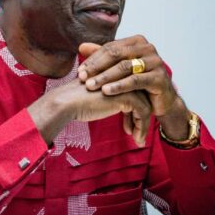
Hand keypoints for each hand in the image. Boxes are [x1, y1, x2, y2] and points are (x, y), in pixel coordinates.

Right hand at [28, 79, 151, 146]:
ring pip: (146, 107)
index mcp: (118, 75)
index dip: (134, 112)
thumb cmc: (78, 101)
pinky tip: (136, 138)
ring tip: (138, 140)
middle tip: (138, 135)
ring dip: (143, 126)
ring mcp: (128, 85)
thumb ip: (111, 99)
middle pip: (143, 99)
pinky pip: (143, 113)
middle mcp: (126, 78)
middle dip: (141, 119)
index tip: (130, 127)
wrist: (68, 102)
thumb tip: (121, 108)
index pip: (135, 93)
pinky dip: (142, 127)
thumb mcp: (99, 97)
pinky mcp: (128, 96)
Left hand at [78, 35, 190, 139]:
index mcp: (137, 41)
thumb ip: (103, 56)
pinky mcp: (159, 77)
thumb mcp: (120, 68)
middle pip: (116, 55)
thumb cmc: (139, 82)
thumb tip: (81, 46)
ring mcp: (155, 61)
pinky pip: (135, 81)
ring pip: (125, 67)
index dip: (93, 59)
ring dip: (105, 77)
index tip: (80, 71)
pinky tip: (106, 91)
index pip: (111, 47)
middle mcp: (148, 48)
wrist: (161, 99)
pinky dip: (119, 86)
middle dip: (97, 67)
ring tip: (90, 86)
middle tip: (82, 78)